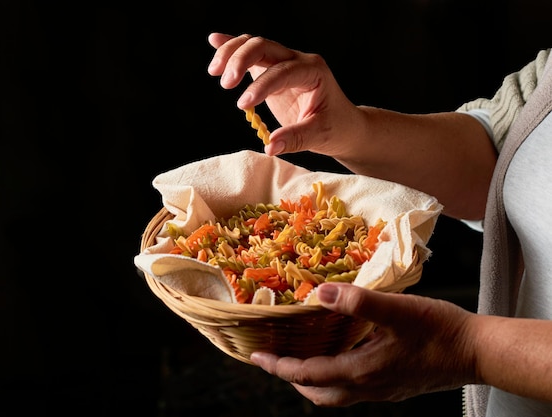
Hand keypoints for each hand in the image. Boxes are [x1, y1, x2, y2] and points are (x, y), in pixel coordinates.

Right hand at [207, 33, 362, 160]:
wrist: (343, 124)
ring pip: (254, 45)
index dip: (261, 86)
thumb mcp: (320, 136)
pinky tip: (214, 41)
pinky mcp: (271, 71)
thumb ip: (296, 139)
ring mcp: (283, 63)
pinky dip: (232, 48)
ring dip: (231, 53)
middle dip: (241, 60)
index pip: (282, 71)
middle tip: (225, 84)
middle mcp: (297, 61)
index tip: (242, 105)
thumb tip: (270, 147)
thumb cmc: (336, 128)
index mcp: (313, 71)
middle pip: (264, 46)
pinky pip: (251, 54)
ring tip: (214, 72)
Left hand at [250, 283, 478, 405]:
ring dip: (312, 379)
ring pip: (335, 393)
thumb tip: (320, 294)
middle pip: (317, 392)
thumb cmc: (440, 330)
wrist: (478, 353)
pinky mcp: (394, 385)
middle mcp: (368, 386)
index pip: (307, 374)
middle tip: (274, 358)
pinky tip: (341, 355)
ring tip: (301, 358)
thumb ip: (359, 302)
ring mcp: (382, 389)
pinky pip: (353, 387)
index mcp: (362, 371)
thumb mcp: (398, 310)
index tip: (256, 357)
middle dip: (291, 378)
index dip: (278, 366)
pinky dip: (334, 376)